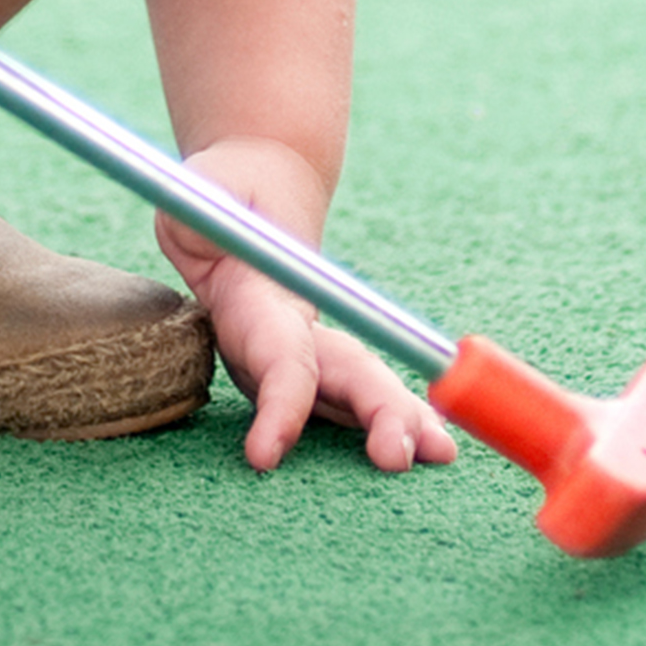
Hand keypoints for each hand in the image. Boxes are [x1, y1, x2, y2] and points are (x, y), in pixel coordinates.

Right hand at [155, 139, 458, 474]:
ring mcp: (299, 357)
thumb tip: (216, 227)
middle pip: (327, 386)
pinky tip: (436, 433)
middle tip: (397, 458)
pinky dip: (401, 409)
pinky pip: (362, 386)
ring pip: (350, 392)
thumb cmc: (224, 188)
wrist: (251, 195)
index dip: (275, 402)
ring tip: (440, 450)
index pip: (271, 357)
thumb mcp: (205, 187)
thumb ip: (209, 211)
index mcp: (246, 306)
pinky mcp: (322, 357)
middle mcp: (272, 347)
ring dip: (392, 421)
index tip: (263, 457)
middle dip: (365, 418)